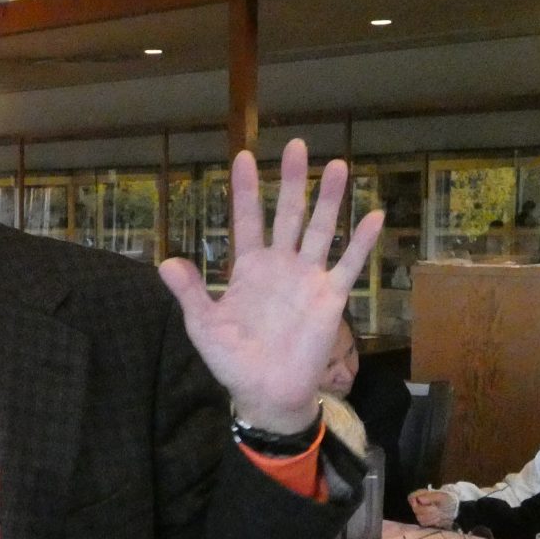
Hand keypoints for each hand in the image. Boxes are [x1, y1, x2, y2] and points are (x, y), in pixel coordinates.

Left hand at [158, 139, 383, 432]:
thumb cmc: (233, 360)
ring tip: (338, 166)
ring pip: (320, 230)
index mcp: (249, 267)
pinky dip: (361, 242)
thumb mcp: (203, 326)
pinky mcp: (331, 298)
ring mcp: (308, 278)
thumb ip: (190, 293)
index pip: (248, 220)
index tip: (244, 156)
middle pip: (288, 214)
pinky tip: (374, 215)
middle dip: (293, 180)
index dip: (246, 190)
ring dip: (330, 200)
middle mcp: (281, 265)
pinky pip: (348, 266)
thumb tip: (165, 261)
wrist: (266, 393)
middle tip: (298, 145)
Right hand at [409, 489, 456, 527]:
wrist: (455, 510)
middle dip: (428, 510)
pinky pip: (425, 524)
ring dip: (432, 517)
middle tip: (437, 509)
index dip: (415, 501)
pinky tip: (438, 519)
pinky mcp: (425, 522)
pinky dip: (433, 522)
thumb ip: (430, 497)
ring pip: (420, 518)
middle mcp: (418, 505)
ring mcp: (421, 514)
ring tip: (440, 514)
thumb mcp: (441, 496)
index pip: (411, 498)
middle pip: (416, 510)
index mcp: (421, 495)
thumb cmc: (448, 500)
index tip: (424, 502)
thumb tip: (420, 499)